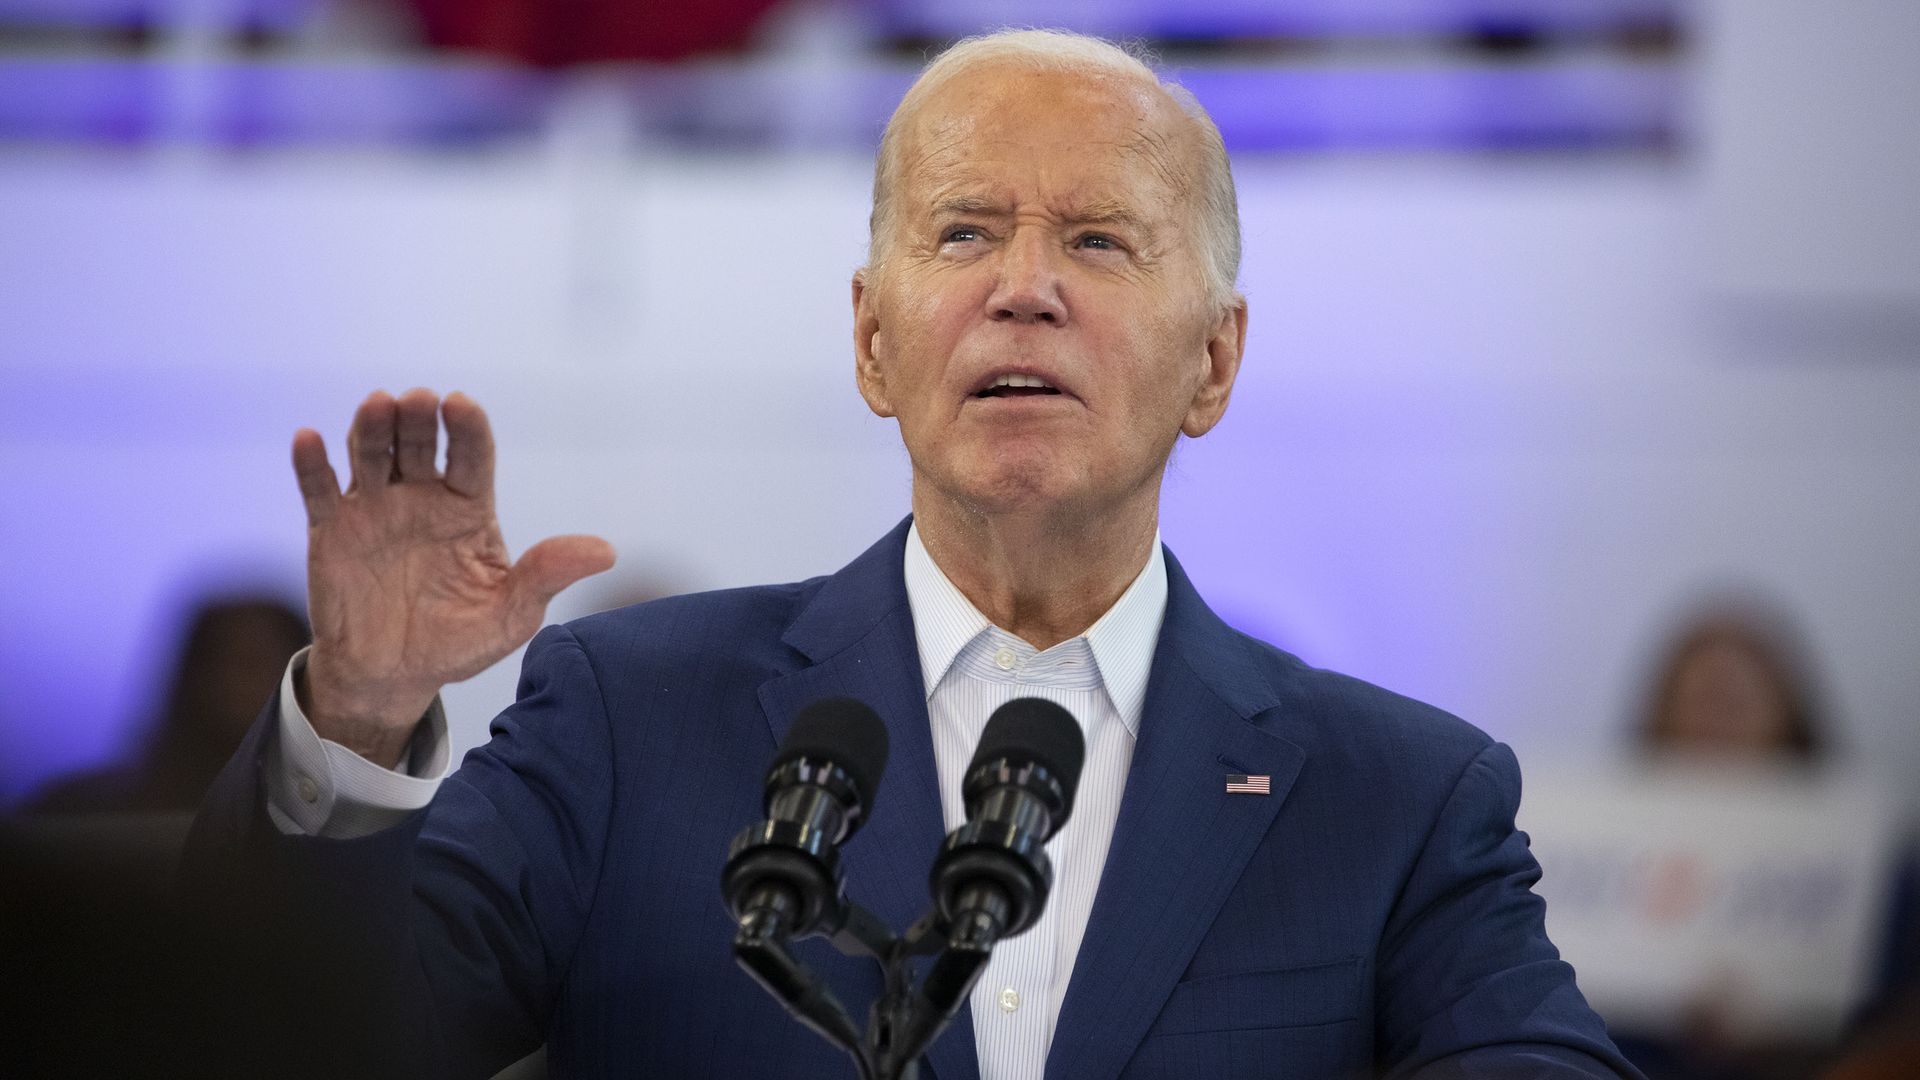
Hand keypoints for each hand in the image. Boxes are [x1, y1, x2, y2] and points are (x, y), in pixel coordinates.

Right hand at [292, 389, 614, 766]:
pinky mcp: (332, 528)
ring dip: (371, 427)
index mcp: (468, 508)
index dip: (468, 428)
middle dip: (418, 419)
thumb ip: (548, 577)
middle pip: (419, 443)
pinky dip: (311, 463)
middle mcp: (422, 497)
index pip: (472, 456)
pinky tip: (308, 439)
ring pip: (371, 453)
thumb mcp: (512, 617)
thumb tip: (607, 553)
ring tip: (376, 406)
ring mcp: (375, 507)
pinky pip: (318, 488)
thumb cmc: (459, 642)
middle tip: (417, 401)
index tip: (462, 405)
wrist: (392, 677)